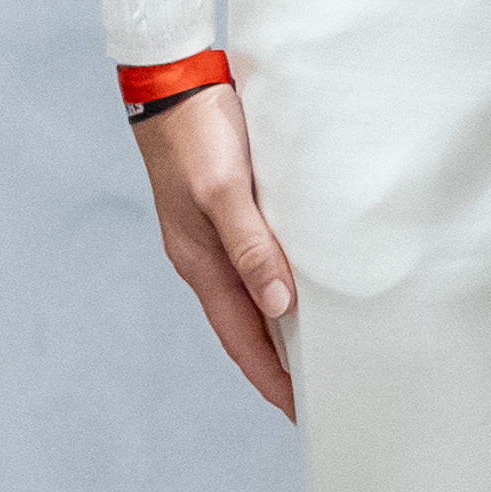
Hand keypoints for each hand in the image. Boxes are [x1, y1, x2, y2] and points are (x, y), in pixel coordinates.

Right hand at [133, 84, 297, 417]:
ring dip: (278, 322)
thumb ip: (250, 246)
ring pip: (250, 292)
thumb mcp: (224, 190)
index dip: (269, 376)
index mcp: (200, 262)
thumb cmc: (196, 132)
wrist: (173, 82)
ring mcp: (211, 233)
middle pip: (245, 323)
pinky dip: (275, 280)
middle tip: (317, 389)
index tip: (299, 409)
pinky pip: (253, 259)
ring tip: (316, 346)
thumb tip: (279, 305)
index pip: (240, 337)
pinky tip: (300, 277)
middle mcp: (204, 256)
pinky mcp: (225, 207)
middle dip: (277, 361)